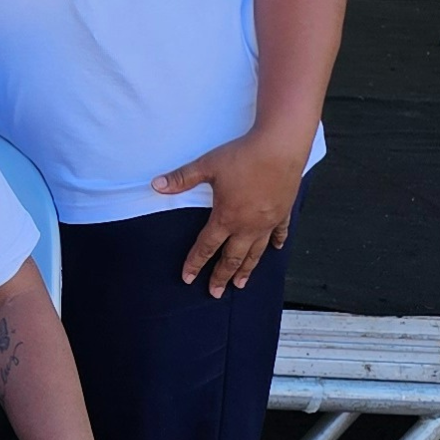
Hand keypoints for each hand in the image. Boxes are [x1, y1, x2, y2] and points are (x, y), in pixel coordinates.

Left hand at [153, 128, 307, 297]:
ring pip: (256, 252)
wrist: (279, 147)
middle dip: (222, 276)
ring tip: (241, 284)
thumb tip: (156, 185)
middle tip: (215, 292)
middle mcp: (248, 225)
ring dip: (247, 269)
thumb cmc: (242, 156)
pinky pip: (280, 233)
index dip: (195, 263)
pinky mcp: (284, 212)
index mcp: (226, 217)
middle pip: (232, 257)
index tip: (188, 278)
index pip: (206, 246)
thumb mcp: (206, 165)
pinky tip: (276, 250)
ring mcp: (269, 221)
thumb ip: (181, 178)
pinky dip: (276, 243)